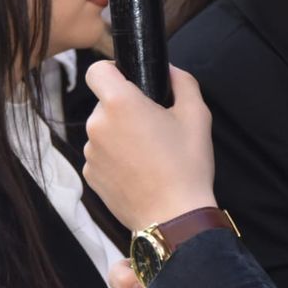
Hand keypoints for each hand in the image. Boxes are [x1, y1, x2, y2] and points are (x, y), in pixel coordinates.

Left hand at [83, 62, 216, 230]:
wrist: (174, 217)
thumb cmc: (186, 166)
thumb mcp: (197, 114)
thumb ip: (182, 81)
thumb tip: (169, 70)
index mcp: (120, 103)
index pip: (98, 70)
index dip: (113, 71)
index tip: (129, 81)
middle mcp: (97, 125)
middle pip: (104, 103)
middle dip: (125, 109)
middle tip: (154, 127)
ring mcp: (90, 152)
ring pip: (103, 131)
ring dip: (120, 135)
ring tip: (149, 154)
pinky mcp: (90, 174)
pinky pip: (101, 155)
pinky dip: (116, 158)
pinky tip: (139, 171)